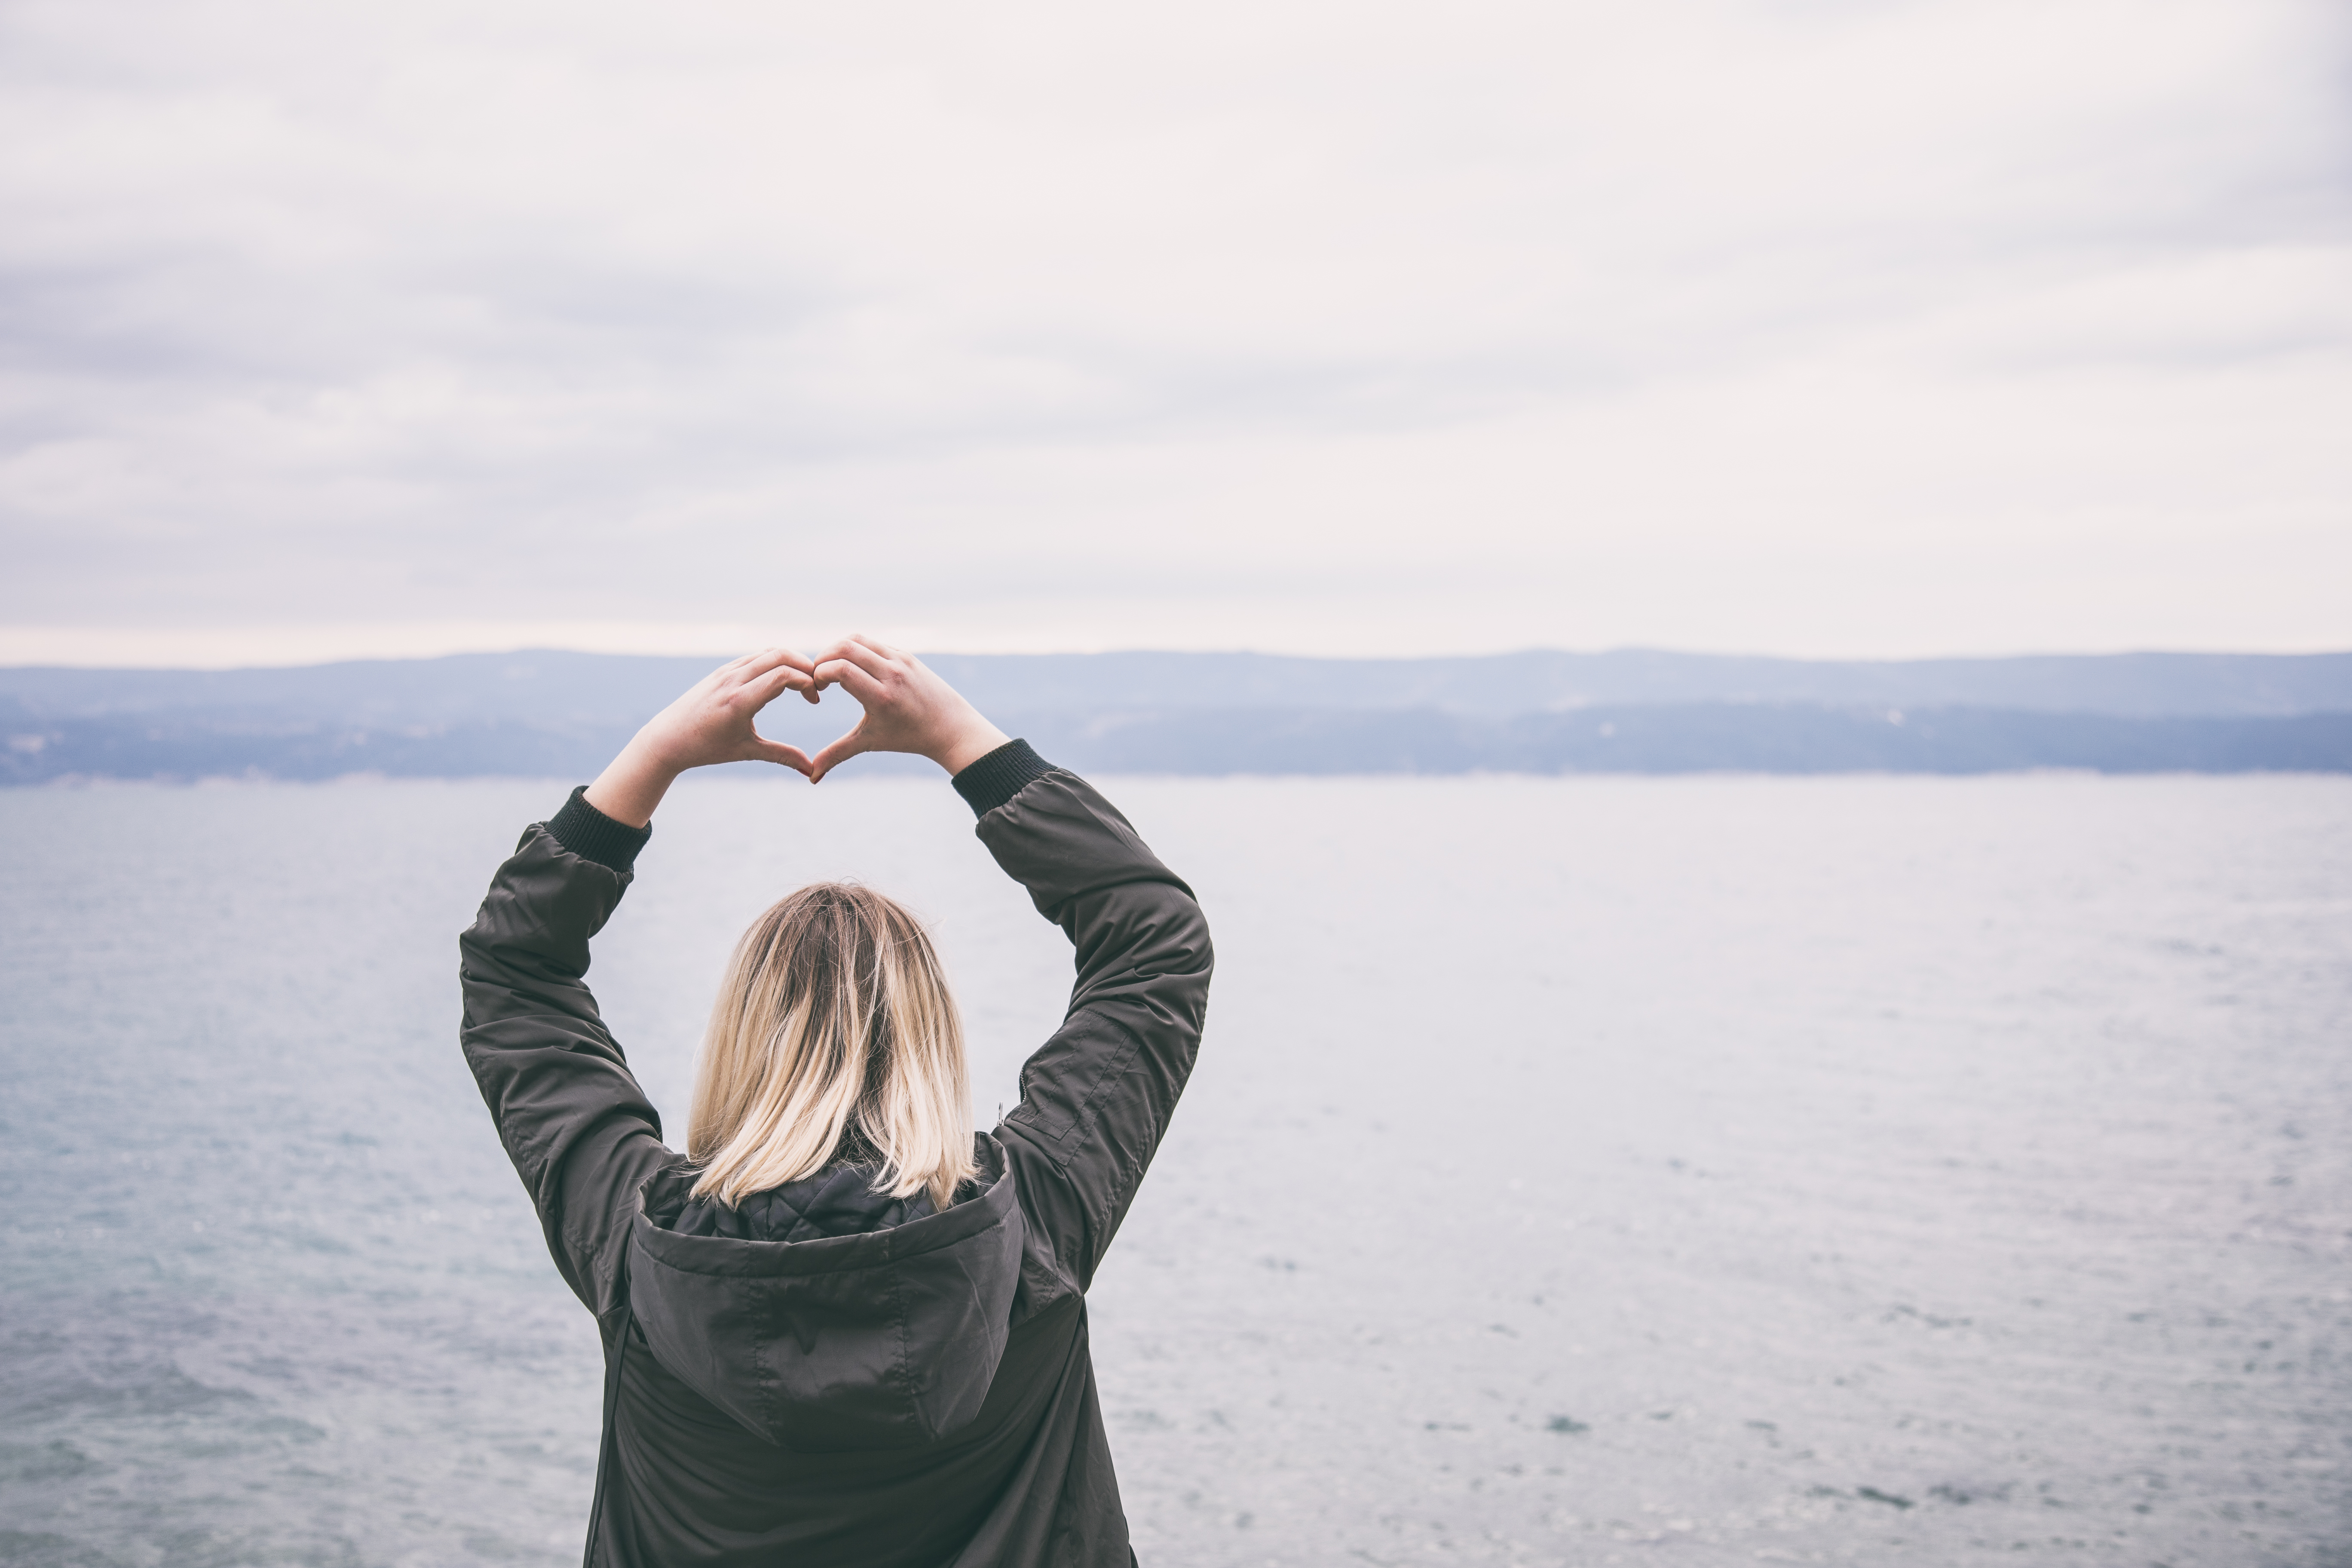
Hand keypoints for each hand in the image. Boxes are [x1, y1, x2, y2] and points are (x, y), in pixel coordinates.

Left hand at [584, 648, 818, 825]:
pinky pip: (755, 656)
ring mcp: (726, 671)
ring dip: (791, 661)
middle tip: (816, 687)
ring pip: (768, 652)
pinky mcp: (722, 669)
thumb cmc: (706, 748)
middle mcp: (732, 680)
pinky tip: (782, 681)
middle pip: (780, 655)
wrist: (668, 738)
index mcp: (739, 702)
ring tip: (803, 683)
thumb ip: (782, 756)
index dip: (807, 683)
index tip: (815, 701)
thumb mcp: (746, 752)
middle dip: (806, 667)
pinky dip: (775, 661)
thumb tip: (811, 770)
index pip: (783, 676)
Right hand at [804, 635, 1009, 783]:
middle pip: (846, 648)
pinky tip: (851, 665)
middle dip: (823, 658)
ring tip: (831, 668)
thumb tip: (812, 778)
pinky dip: (855, 649)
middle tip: (818, 676)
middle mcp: (892, 674)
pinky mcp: (906, 655)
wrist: (950, 727)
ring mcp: (901, 661)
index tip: (817, 688)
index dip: (820, 673)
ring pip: (858, 639)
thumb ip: (838, 754)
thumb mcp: (871, 743)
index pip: (842, 669)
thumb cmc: (908, 737)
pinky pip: (873, 643)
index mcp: (881, 697)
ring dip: (837, 649)